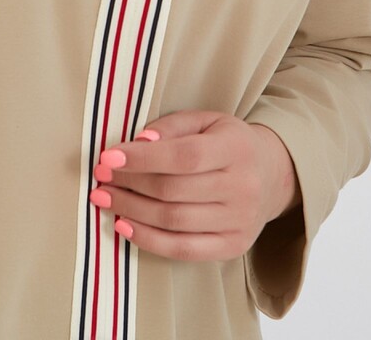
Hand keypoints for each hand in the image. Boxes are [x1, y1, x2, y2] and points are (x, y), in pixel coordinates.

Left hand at [89, 109, 300, 261]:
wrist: (270, 175)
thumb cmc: (228, 142)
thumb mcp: (206, 121)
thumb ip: (173, 126)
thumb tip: (139, 143)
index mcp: (236, 148)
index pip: (184, 156)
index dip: (142, 159)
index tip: (108, 157)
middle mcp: (242, 187)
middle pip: (174, 190)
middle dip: (129, 184)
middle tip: (100, 177)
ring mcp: (239, 221)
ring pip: (174, 221)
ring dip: (131, 211)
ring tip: (105, 199)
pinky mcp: (233, 247)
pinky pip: (184, 249)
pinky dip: (149, 240)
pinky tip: (123, 226)